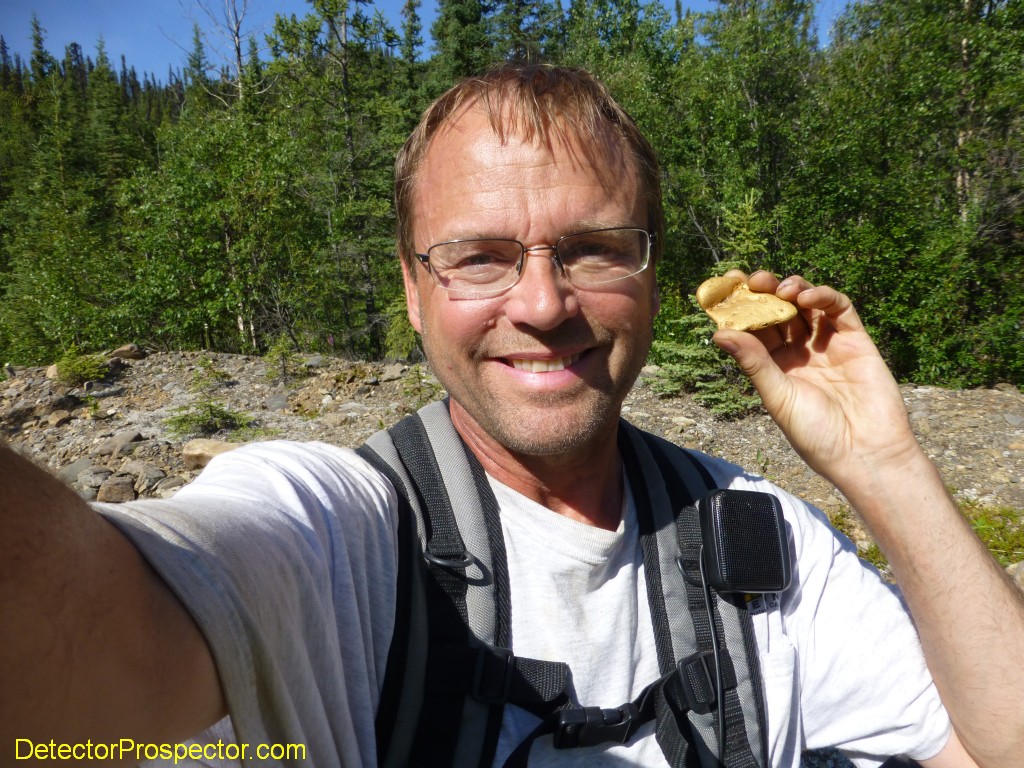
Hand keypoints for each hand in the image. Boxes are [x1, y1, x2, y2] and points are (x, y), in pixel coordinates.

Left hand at [711, 270, 919, 488]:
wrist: (864, 452)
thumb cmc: (816, 434)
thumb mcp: (778, 397)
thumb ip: (754, 363)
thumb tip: (718, 333)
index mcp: (775, 367)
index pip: (754, 329)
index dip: (741, 308)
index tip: (725, 288)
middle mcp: (800, 352)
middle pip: (779, 311)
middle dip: (764, 292)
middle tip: (751, 280)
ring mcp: (827, 344)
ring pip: (807, 305)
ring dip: (792, 289)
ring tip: (780, 288)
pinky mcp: (855, 340)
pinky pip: (839, 309)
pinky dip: (823, 296)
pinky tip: (807, 296)